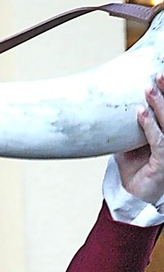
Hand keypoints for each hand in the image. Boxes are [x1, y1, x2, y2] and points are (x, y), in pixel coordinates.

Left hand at [115, 73, 163, 204]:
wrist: (132, 197)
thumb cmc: (133, 170)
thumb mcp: (128, 144)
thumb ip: (127, 129)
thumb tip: (113, 110)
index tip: (161, 74)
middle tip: (158, 75)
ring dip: (159, 105)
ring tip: (148, 90)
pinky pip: (159, 141)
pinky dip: (149, 126)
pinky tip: (140, 114)